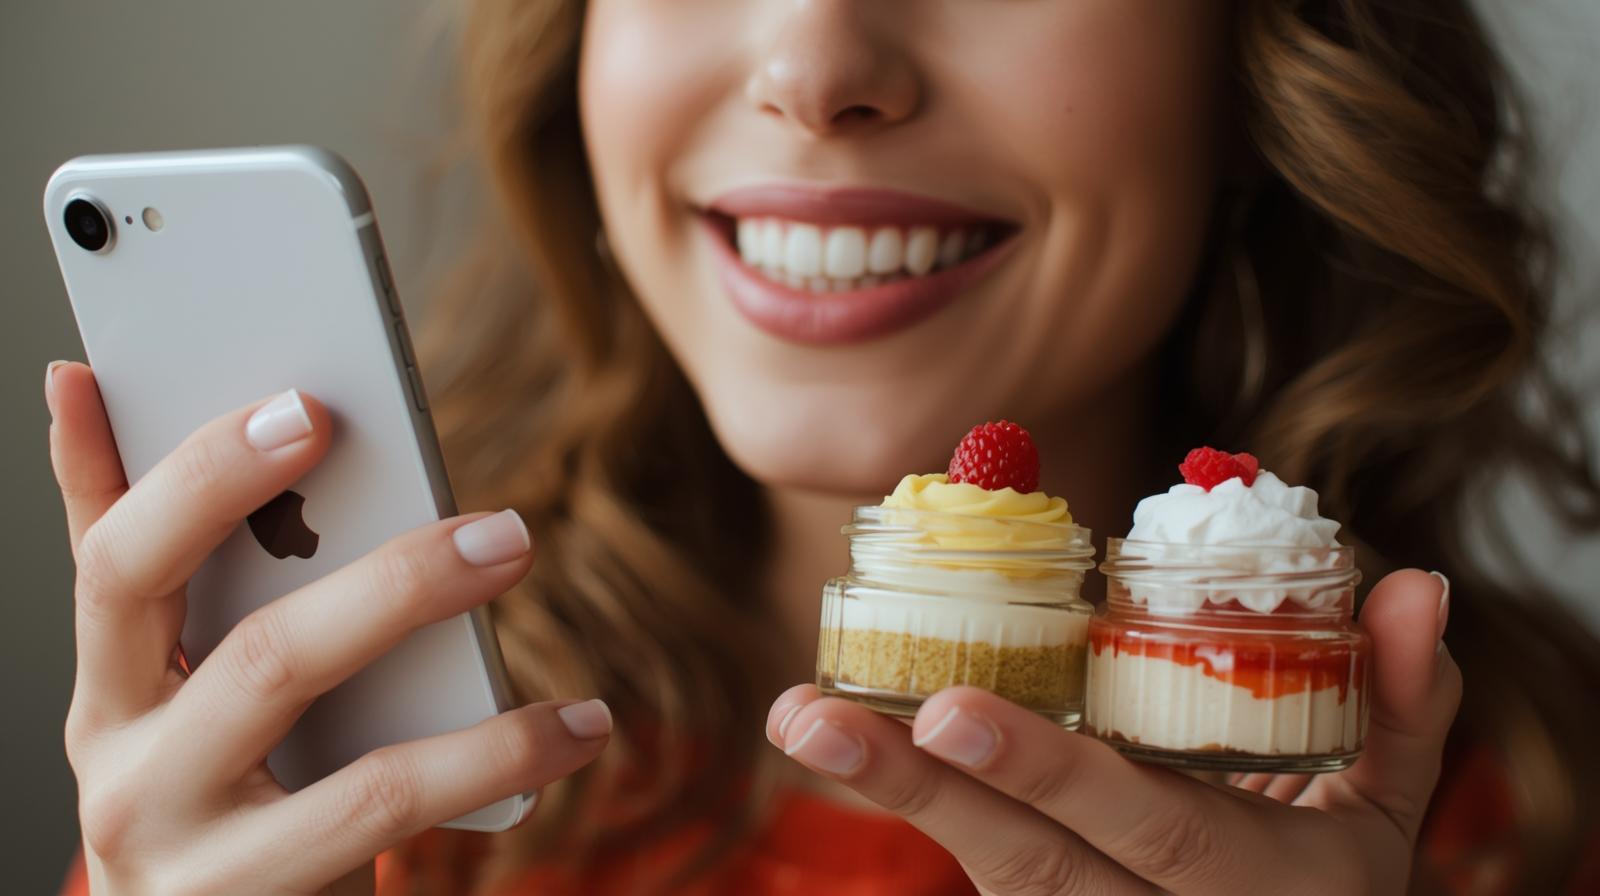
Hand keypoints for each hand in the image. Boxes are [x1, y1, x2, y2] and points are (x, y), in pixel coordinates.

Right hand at [47, 362, 609, 894]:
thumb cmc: (208, 782)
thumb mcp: (162, 673)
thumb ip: (135, 546)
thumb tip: (77, 378)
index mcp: (107, 689)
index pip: (120, 565)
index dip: (201, 480)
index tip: (307, 403)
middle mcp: (128, 774)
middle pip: (257, 654)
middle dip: (387, 578)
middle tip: (501, 523)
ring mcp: (194, 853)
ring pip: (333, 740)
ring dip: (435, 628)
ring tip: (523, 557)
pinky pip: (393, 812)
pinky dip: (499, 757)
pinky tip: (581, 725)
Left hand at [769, 570, 1457, 893]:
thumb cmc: (1333, 886)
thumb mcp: (1387, 812)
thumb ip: (1407, 704)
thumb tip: (1414, 584)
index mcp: (1262, 890)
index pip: (1147, 828)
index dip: (1049, 771)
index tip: (947, 705)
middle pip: (1030, 867)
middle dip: (923, 792)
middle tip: (816, 720)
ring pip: (993, 876)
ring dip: (895, 796)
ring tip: (803, 722)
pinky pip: (990, 875)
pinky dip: (923, 808)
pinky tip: (847, 741)